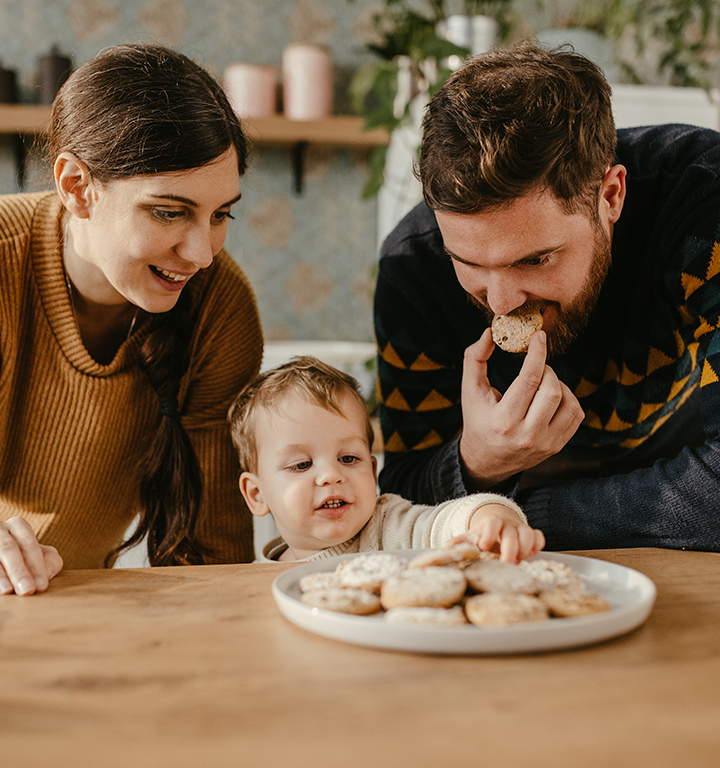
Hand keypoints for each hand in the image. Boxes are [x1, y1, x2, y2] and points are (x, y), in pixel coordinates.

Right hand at [0, 516, 62, 595]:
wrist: (1, 557)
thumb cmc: (20, 557)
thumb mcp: (37, 555)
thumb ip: (49, 561)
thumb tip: (47, 574)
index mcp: (18, 526)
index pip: (29, 544)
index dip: (36, 566)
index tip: (41, 586)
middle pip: (8, 548)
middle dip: (18, 570)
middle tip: (27, 590)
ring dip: (0, 575)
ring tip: (7, 590)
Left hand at [446, 503, 544, 563]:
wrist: (496, 529)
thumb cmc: (481, 537)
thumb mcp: (469, 539)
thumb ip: (459, 543)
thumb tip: (445, 547)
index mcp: (490, 523)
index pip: (492, 522)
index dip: (489, 533)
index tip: (484, 547)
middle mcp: (507, 524)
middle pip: (512, 532)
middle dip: (511, 548)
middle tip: (507, 563)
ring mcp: (520, 528)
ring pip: (529, 533)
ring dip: (525, 548)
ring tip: (518, 561)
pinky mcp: (531, 535)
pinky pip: (539, 537)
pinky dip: (537, 546)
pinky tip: (529, 556)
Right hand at [459, 329, 583, 486]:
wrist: (486, 460)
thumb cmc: (478, 419)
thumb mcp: (470, 390)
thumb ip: (475, 358)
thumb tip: (490, 333)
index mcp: (503, 420)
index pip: (529, 380)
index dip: (537, 353)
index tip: (539, 337)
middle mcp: (526, 435)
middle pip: (552, 390)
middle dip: (547, 370)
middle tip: (537, 367)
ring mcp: (545, 443)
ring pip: (569, 402)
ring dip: (560, 384)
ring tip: (544, 383)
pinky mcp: (557, 446)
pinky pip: (576, 415)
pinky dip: (568, 399)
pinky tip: (552, 397)